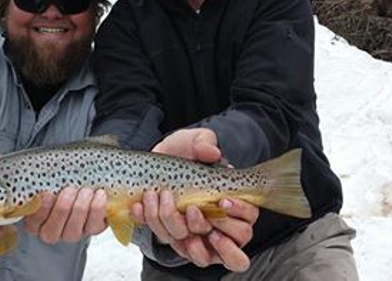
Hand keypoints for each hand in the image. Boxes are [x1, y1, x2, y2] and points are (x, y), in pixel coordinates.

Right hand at [24, 187, 107, 243]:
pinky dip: (98, 207)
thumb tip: (41, 181)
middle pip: (54, 227)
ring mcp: (73, 233)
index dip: (42, 207)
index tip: (47, 193)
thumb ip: (44, 183)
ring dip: (81, 206)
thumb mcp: (50, 183)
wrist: (87, 188)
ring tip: (86, 191)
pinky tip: (99, 194)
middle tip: (70, 189)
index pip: (34, 220)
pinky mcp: (93, 229)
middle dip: (64, 205)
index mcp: (37, 221)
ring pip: (74, 227)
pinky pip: (94, 224)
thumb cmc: (64, 184)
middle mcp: (53, 231)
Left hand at [139, 128, 257, 271]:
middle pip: (227, 244)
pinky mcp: (176, 239)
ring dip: (176, 225)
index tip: (222, 200)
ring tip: (164, 200)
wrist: (157, 162)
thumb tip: (213, 153)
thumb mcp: (194, 140)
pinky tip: (143, 206)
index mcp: (233, 203)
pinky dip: (154, 225)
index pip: (248, 219)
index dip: (239, 213)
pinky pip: (168, 244)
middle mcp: (219, 225)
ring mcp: (198, 236)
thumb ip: (204, 142)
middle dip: (206, 226)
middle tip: (192, 208)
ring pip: (196, 251)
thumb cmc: (183, 153)